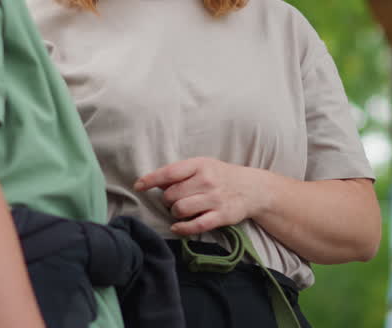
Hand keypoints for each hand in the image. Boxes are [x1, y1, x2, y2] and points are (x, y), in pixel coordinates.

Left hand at [134, 157, 269, 235]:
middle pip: (172, 195)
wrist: (252, 188)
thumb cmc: (221, 176)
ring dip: (175, 213)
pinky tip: (177, 227)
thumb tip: (156, 182)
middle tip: (173, 200)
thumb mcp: (203, 166)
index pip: (169, 172)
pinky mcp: (221, 216)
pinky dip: (182, 228)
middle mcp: (207, 181)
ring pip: (180, 209)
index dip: (151, 180)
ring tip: (179, 210)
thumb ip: (182, 173)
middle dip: (167, 200)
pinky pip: (195, 225)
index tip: (138, 186)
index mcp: (200, 165)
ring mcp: (214, 199)